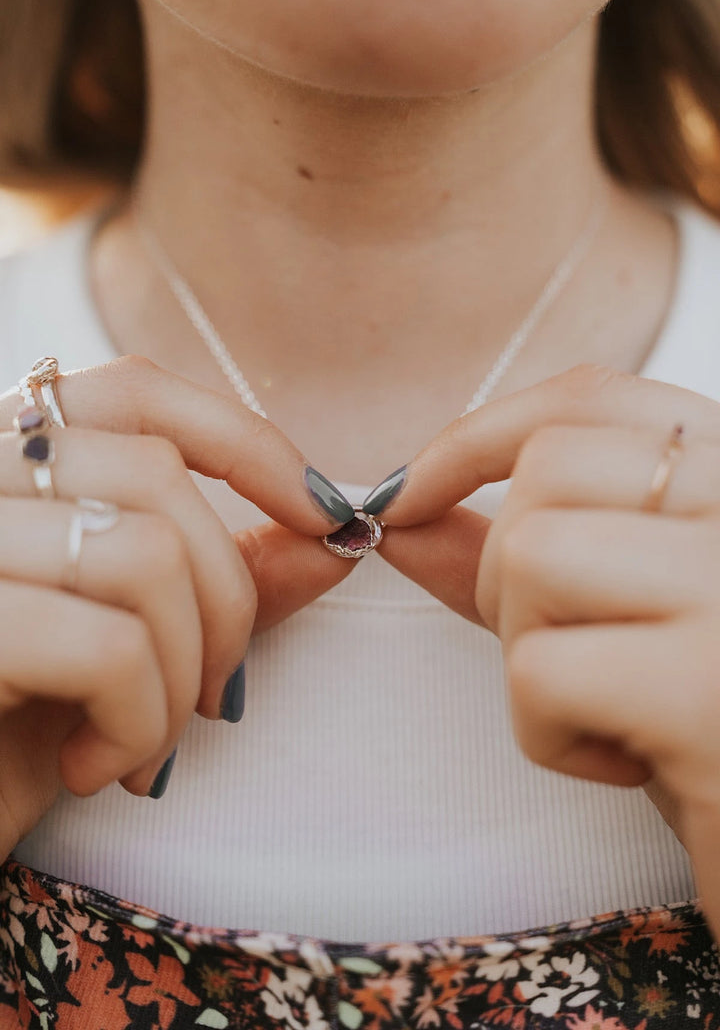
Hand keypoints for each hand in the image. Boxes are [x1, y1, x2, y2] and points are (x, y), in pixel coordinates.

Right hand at [0, 355, 353, 855]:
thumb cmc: (11, 730)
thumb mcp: (127, 640)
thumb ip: (227, 576)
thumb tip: (338, 539)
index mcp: (5, 462)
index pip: (134, 390)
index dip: (245, 442)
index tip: (324, 514)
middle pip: (158, 477)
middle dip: (225, 600)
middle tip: (215, 698)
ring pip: (147, 558)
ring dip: (180, 677)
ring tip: (144, 750)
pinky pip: (109, 649)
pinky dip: (136, 725)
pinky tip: (90, 769)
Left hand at [377, 363, 719, 939]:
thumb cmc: (700, 725)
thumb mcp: (618, 619)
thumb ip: (517, 552)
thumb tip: (399, 514)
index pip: (592, 397)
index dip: (477, 437)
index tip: (408, 497)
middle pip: (547, 469)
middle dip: (505, 568)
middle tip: (567, 652)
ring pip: (534, 553)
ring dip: (529, 646)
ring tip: (602, 707)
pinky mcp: (708, 690)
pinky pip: (542, 670)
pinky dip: (546, 732)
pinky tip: (623, 765)